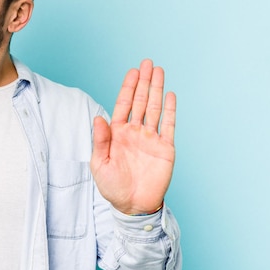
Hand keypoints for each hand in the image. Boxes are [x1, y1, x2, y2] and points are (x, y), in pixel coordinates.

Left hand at [90, 59, 175, 214]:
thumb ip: (100, 141)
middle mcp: (135, 132)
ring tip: (159, 71)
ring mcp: (150, 139)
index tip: (133, 71)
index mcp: (117, 133)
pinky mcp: (165, 149)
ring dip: (157, 90)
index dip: (128, 87)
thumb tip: (98, 118)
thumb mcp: (100, 164)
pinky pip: (168, 126)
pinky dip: (170, 110)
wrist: (132, 206)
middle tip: (148, 62)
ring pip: (154, 109)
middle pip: (140, 101)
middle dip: (144, 82)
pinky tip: (170, 95)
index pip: (124, 105)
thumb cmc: (112, 186)